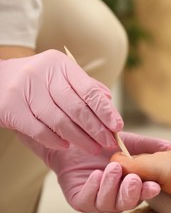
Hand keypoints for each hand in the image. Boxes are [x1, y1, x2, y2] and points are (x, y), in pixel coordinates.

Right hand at [0, 49, 122, 153]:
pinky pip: (38, 130)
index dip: (105, 111)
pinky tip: (66, 146)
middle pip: (76, 108)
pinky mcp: (10, 107)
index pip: (89, 90)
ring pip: (59, 121)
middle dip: (96, 129)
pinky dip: (55, 140)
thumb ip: (86, 87)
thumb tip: (108, 102)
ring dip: (80, 138)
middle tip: (109, 142)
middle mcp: (43, 74)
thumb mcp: (63, 75)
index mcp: (61, 65)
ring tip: (93, 148)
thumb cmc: (39, 80)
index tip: (118, 126)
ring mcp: (24, 90)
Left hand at [21, 131, 170, 212]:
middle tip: (133, 178)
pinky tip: (96, 174)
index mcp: (131, 186)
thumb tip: (169, 147)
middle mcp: (117, 197)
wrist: (76, 139)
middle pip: (127, 203)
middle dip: (131, 192)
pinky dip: (93, 188)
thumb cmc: (104, 143)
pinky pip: (87, 200)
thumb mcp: (129, 142)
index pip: (142, 193)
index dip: (148, 191)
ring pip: (108, 203)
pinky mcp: (80, 200)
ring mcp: (98, 200)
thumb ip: (148, 146)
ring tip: (113, 168)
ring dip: (112, 186)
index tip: (154, 185)